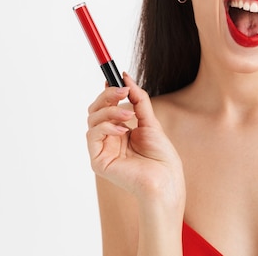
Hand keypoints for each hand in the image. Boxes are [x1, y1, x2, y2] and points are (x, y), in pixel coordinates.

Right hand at [86, 73, 185, 205]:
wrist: (165, 180)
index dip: (107, 91)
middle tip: (122, 91)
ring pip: (92, 119)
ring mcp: (102, 149)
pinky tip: (122, 130)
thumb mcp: (150, 121)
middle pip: (96, 110)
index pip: (106, 107)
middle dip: (107, 96)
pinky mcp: (98, 160)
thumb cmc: (161, 157)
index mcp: (120, 131)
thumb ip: (138, 100)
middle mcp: (109, 139)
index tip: (113, 77)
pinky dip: (105, 127)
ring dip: (109, 111)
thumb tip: (126, 77)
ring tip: (129, 115)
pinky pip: (92, 135)